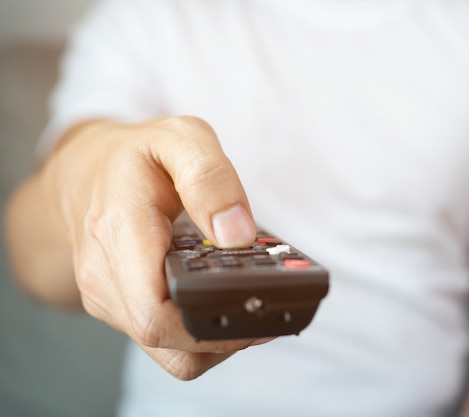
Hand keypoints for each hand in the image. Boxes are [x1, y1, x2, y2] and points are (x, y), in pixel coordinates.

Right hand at [43, 116, 261, 379]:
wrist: (83, 173)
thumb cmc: (133, 155)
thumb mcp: (179, 139)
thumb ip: (210, 178)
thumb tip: (237, 234)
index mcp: (120, 233)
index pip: (157, 315)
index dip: (211, 327)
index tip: (257, 310)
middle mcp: (106, 278)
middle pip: (169, 343)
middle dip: (224, 334)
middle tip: (265, 305)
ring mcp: (109, 298)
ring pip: (168, 351)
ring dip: (213, 338)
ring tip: (244, 302)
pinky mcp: (118, 307)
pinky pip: (163, 339)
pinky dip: (196, 331)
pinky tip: (218, 300)